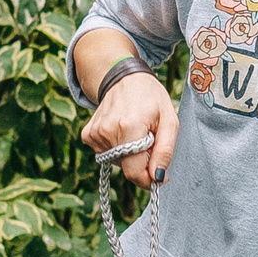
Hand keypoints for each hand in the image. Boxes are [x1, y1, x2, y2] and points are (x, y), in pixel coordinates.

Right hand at [79, 64, 177, 189]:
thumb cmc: (151, 98)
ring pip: (117, 161)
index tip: (157, 176)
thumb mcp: (169, 121)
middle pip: (127, 167)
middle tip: (148, 139)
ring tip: (135, 131)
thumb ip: (165, 152)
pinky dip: (117, 148)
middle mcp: (107, 131)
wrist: (125, 78)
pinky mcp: (88, 135)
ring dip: (129, 153)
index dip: (147, 179)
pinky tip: (121, 130)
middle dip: (141, 161)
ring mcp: (94, 133)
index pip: (134, 172)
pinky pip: (105, 154)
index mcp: (129, 127)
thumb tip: (158, 178)